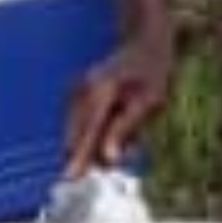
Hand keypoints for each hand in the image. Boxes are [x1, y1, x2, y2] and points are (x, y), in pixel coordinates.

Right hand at [67, 18, 173, 170]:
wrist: (144, 43)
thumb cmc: (151, 73)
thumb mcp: (148, 103)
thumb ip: (125, 130)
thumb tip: (109, 158)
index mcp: (99, 92)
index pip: (86, 134)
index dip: (79, 159)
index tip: (70, 180)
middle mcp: (81, 91)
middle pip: (76, 136)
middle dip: (90, 155)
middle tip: (118, 157)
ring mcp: (76, 91)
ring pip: (77, 132)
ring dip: (95, 143)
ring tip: (130, 131)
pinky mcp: (76, 95)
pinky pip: (81, 124)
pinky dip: (95, 133)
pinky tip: (118, 122)